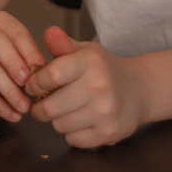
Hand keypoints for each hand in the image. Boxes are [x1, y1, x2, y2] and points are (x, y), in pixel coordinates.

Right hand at [0, 11, 46, 122]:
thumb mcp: (15, 48)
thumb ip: (29, 57)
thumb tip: (44, 73)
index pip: (15, 31)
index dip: (30, 51)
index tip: (41, 70)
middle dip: (13, 63)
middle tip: (29, 85)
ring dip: (8, 90)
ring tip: (24, 107)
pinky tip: (11, 113)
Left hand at [27, 26, 150, 146]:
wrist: (140, 90)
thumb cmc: (104, 69)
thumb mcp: (85, 51)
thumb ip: (63, 44)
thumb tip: (49, 32)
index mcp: (91, 62)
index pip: (50, 76)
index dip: (34, 83)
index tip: (32, 86)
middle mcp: (100, 87)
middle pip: (50, 107)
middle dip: (39, 107)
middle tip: (40, 104)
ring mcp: (106, 112)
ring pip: (59, 125)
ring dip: (55, 120)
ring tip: (63, 110)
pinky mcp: (109, 133)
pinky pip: (73, 139)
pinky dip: (71, 133)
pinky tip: (79, 121)